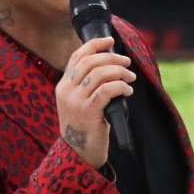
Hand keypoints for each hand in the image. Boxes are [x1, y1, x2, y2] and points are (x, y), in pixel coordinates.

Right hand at [55, 36, 133, 169]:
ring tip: (130, 78)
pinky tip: (127, 91)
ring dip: (120, 72)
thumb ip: (86, 85)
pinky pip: (107, 90)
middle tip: (127, 63)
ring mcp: (76, 101)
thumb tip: (110, 64)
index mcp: (63, 86)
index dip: (94, 45)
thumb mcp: (78, 103)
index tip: (110, 40)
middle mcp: (67, 91)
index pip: (76, 57)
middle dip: (112, 58)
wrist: (79, 153)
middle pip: (90, 62)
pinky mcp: (88, 111)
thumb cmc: (85, 127)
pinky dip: (121, 87)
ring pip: (100, 74)